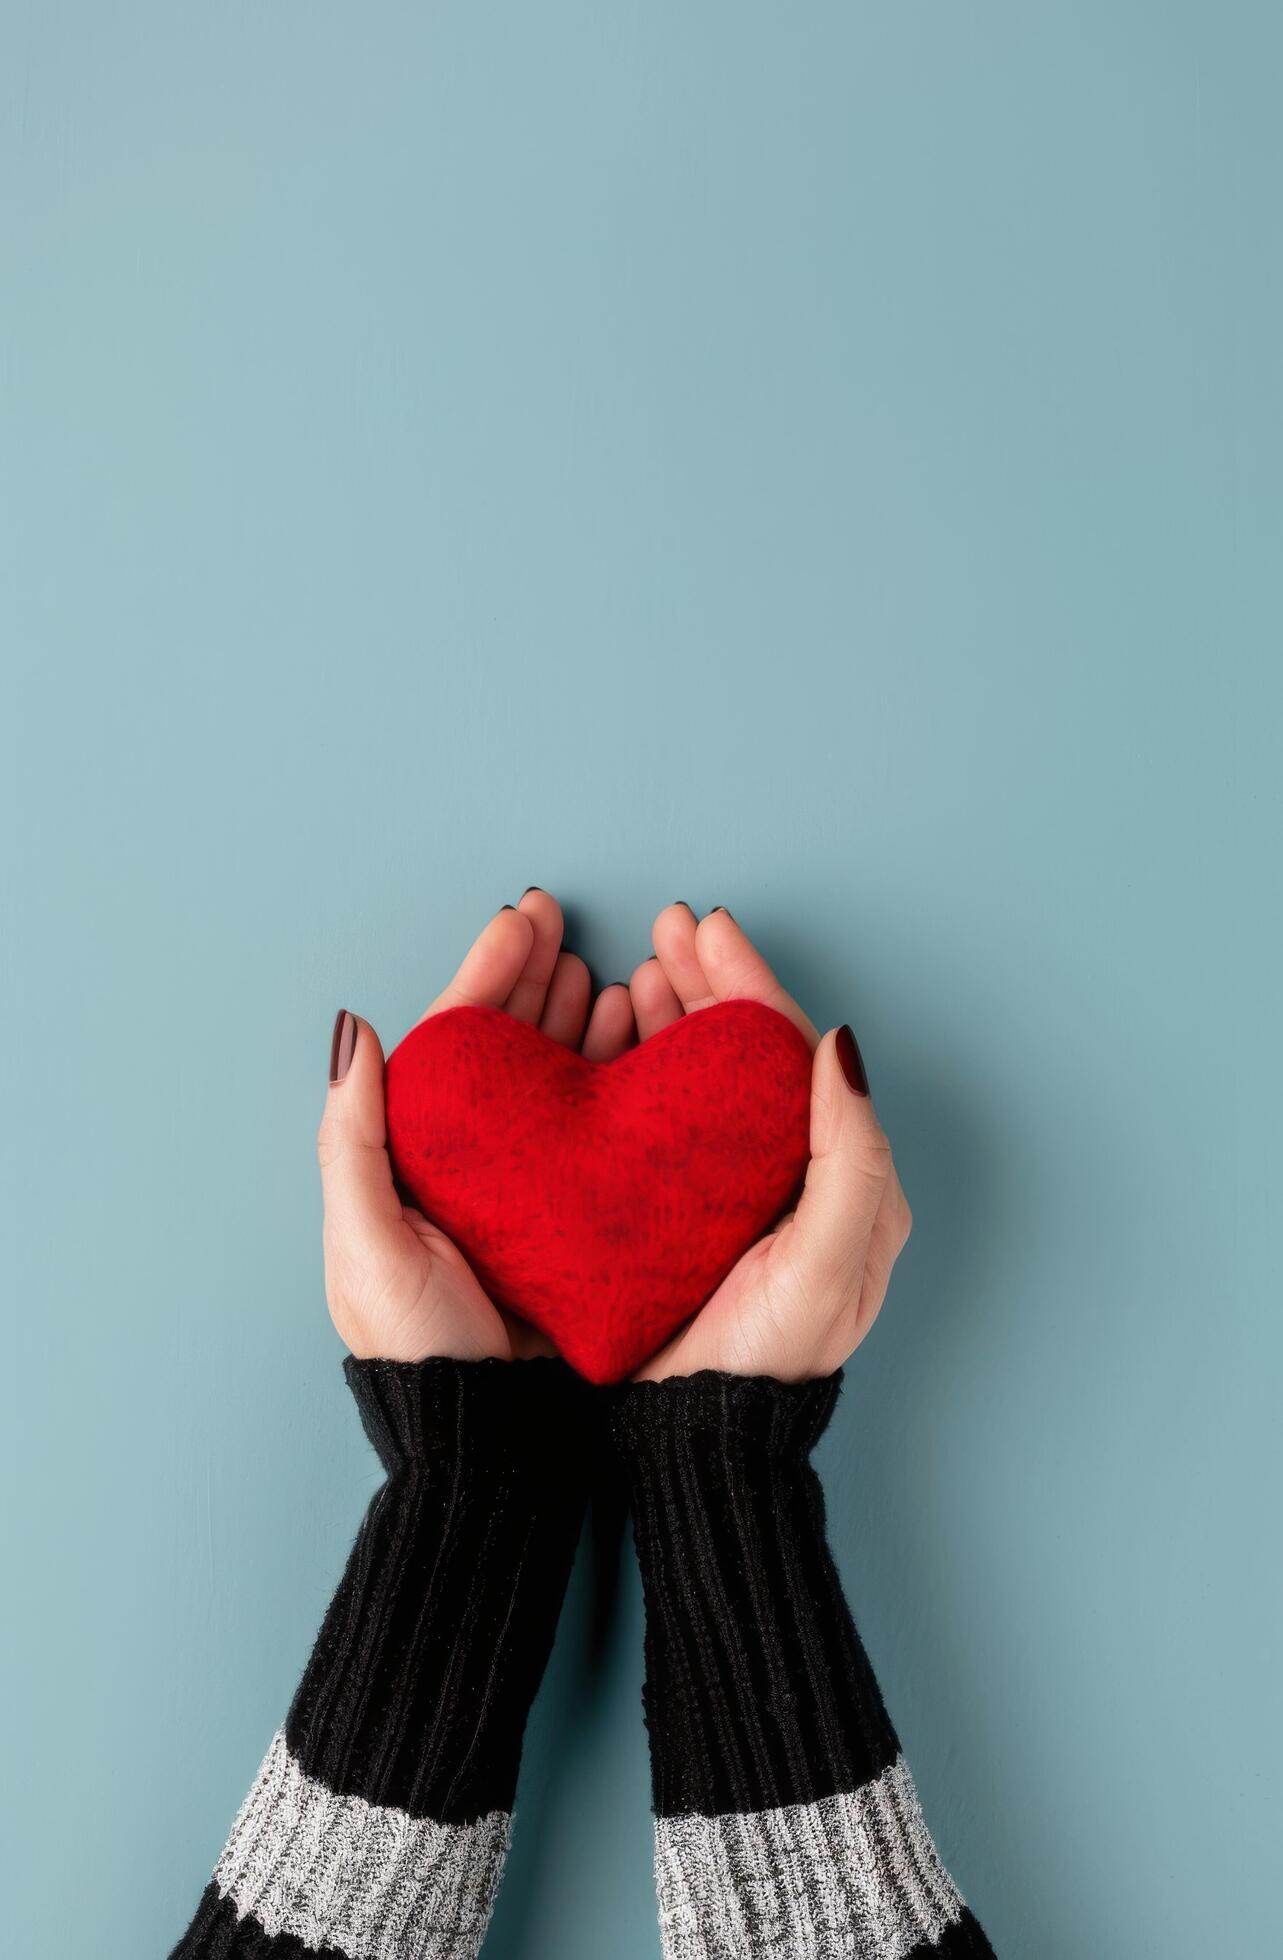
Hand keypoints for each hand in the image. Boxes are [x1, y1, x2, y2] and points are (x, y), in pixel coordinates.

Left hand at [317, 890, 637, 1362]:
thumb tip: (353, 1030)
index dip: (486, 972)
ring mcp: (525, 1185)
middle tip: (565, 922)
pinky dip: (613, 1077)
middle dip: (533, 977)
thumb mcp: (368, 1243)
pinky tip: (636, 1044)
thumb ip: (355, 1138)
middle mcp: (470, 1160)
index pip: (452, 1040)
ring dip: (577, 1018)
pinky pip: (595, 1125)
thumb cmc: (418, 1343)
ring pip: (553, 1077)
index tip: (524, 918)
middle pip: (504, 1046)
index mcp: (414, 1153)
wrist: (488, 1434)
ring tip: (610, 973)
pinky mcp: (575, 1214)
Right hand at [627, 904, 911, 1381]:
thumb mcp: (828, 1258)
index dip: (753, 984)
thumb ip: (849, 1153)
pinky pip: (662, 1119)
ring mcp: (731, 1188)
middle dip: (711, 983)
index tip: (711, 930)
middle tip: (668, 929)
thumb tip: (840, 1045)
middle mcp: (790, 1171)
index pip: (795, 1052)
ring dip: (676, 1016)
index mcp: (839, 1171)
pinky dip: (642, 1068)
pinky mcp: (680, 1210)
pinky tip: (616, 1038)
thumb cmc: (772, 1354)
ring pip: (704, 1077)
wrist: (703, 1434)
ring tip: (640, 969)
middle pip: (748, 1052)